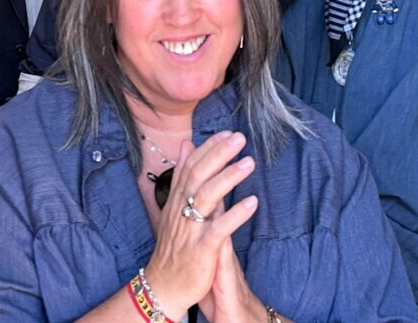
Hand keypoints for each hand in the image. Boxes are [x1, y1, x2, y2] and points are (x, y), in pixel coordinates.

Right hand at [143, 131, 258, 320]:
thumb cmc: (174, 245)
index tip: (227, 133)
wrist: (165, 285)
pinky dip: (235, 214)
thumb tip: (187, 144)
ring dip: (228, 177)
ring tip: (249, 163)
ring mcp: (191, 229)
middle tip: (239, 138)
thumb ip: (182, 176)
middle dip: (219, 154)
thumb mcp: (174, 207)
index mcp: (177, 199)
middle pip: (199, 175)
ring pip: (207, 196)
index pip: (191, 166)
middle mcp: (181, 210)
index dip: (208, 148)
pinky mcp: (202, 249)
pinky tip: (252, 202)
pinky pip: (219, 229)